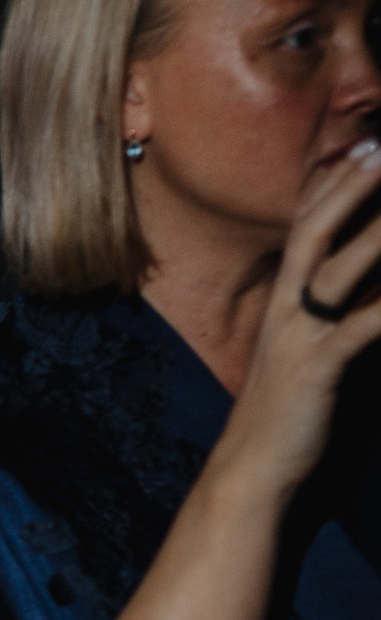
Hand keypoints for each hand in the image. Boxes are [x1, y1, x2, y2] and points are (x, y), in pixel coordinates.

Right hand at [224, 138, 380, 500]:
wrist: (251, 474)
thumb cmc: (285, 415)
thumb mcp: (300, 353)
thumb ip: (325, 315)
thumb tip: (354, 287)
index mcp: (281, 302)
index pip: (301, 226)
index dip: (332, 183)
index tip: (365, 146)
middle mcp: (285, 310)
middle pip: (312, 230)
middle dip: (347, 186)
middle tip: (379, 147)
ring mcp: (299, 338)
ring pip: (337, 269)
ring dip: (373, 232)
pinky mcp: (317, 370)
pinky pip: (364, 326)